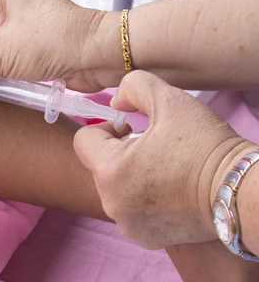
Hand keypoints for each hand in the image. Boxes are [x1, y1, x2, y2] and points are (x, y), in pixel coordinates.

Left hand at [73, 70, 252, 248]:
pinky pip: (129, 210)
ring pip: (113, 188)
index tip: (129, 129)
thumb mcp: (169, 99)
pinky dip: (141, 199)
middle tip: (151, 147)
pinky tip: (167, 190)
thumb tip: (115, 102)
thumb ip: (133, 87)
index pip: (83, 141)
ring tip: (161, 168)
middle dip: (118, 153)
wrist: (241, 191)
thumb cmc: (204, 145)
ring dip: (128, 176)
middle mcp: (112, 202)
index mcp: (110, 170)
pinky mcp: (144, 238)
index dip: (105, 129)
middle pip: (98, 166)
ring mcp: (127, 224)